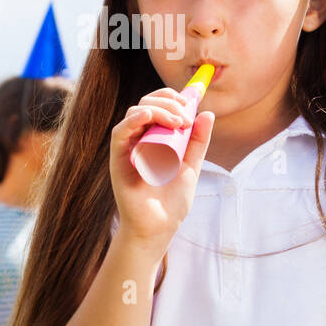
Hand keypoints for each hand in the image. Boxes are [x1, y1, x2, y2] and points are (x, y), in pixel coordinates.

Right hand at [108, 88, 213, 256]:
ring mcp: (128, 148)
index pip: (158, 105)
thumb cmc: (172, 200)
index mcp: (155, 137)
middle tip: (185, 116)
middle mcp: (139, 139)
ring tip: (177, 122)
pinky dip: (133, 121)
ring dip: (158, 110)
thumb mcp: (192, 165)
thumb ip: (198, 141)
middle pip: (147, 104)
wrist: (159, 227)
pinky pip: (120, 133)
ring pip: (135, 113)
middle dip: (168, 103)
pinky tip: (146, 117)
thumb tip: (207, 113)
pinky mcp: (118, 159)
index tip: (190, 103)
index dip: (172, 97)